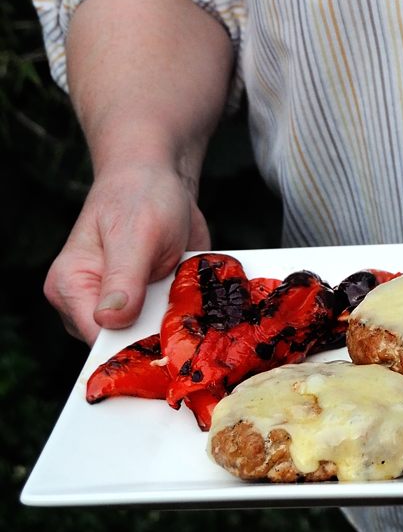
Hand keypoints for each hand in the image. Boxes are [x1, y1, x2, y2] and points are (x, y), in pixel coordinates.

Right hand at [43, 162, 210, 343]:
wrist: (162, 181)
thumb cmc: (141, 196)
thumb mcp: (136, 235)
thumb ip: (123, 279)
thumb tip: (109, 320)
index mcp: (71, 285)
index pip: (96, 337)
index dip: (131, 347)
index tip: (169, 350)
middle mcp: (89, 301)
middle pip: (122, 345)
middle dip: (157, 342)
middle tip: (193, 335)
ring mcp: (119, 307)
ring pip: (147, 339)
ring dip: (176, 332)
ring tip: (199, 317)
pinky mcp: (145, 305)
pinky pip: (164, 327)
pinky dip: (184, 321)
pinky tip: (202, 311)